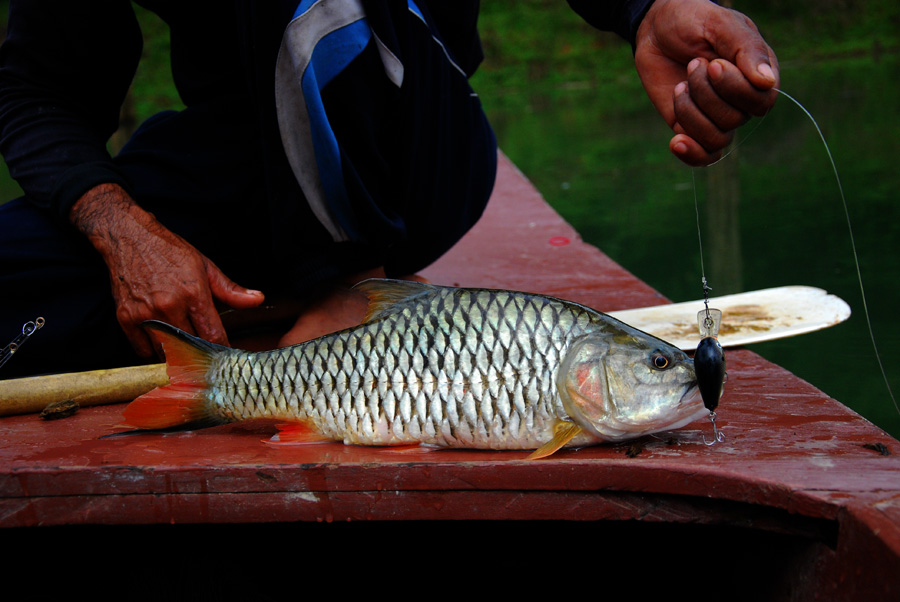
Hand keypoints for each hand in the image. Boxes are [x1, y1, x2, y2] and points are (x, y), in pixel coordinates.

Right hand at [70, 184, 264, 356]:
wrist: (129, 238)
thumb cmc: (169, 251)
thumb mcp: (205, 266)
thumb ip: (231, 290)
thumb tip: (257, 300)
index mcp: (193, 294)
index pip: (213, 335)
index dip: (221, 348)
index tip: (224, 353)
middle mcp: (169, 306)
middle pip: (191, 348)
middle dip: (200, 353)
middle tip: (205, 353)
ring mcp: (145, 314)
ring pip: (166, 353)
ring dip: (176, 355)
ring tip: (183, 348)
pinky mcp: (126, 318)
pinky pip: (142, 350)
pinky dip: (153, 351)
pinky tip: (162, 342)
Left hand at [634, 0, 778, 165]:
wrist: (657, 29)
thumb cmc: (693, 20)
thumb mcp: (720, 24)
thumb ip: (746, 49)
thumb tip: (766, 82)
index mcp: (759, 74)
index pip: (762, 100)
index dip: (735, 89)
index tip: (713, 64)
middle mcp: (742, 100)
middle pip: (735, 119)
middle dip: (706, 94)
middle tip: (692, 65)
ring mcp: (717, 116)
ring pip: (717, 138)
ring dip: (691, 111)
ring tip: (679, 85)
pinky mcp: (692, 127)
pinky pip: (704, 155)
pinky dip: (692, 154)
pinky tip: (675, 141)